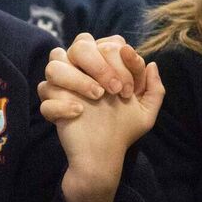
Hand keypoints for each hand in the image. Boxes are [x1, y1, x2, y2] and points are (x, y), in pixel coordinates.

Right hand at [38, 37, 164, 201]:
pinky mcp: (50, 105)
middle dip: (101, 64)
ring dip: (77, 78)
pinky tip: (79, 112)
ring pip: (54, 64)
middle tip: (116, 90)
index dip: (121, 61)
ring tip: (97, 96)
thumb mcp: (146, 111)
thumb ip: (155, 88)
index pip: (108, 44)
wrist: (104, 157)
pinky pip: (46, 94)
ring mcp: (62, 86)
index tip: (130, 89)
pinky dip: (62, 102)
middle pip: (80, 44)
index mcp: (103, 65)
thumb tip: (152, 64)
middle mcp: (80, 70)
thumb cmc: (123, 130)